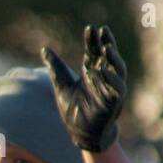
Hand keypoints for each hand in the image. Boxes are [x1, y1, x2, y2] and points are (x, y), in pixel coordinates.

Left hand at [41, 24, 126, 152]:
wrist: (79, 133)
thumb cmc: (73, 110)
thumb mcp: (61, 85)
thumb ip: (55, 67)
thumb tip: (44, 49)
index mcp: (92, 73)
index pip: (95, 52)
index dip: (93, 41)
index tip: (90, 29)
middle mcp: (104, 78)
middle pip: (108, 57)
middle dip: (106, 43)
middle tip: (102, 31)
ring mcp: (111, 89)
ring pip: (117, 69)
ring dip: (113, 58)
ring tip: (106, 47)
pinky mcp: (114, 102)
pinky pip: (117, 87)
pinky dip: (111, 78)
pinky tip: (102, 70)